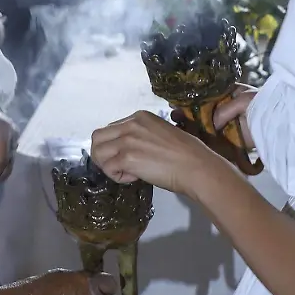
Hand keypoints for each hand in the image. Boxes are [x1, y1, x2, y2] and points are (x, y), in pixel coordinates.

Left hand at [91, 111, 226, 196]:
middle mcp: (130, 124)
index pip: (111, 129)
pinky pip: (108, 169)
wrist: (196, 167)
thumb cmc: (186, 153)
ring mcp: (127, 140)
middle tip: (116, 167)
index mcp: (139, 116)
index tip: (128, 157)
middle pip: (98, 138)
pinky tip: (133, 178)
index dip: (115, 145)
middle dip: (103, 154)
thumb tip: (130, 148)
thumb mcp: (161, 132)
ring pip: (98, 153)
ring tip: (126, 173)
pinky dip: (117, 177)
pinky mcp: (127, 158)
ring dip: (108, 166)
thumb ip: (142, 135)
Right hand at [169, 83, 256, 151]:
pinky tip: (188, 137)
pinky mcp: (230, 138)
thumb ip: (224, 110)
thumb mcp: (243, 100)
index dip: (193, 98)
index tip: (178, 101)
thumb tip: (210, 123)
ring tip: (176, 125)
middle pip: (203, 110)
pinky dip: (202, 138)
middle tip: (173, 115)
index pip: (207, 95)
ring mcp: (227, 123)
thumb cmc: (262, 106)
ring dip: (192, 125)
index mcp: (230, 93)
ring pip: (206, 124)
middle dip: (189, 113)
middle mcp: (226, 107)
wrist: (279, 126)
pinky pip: (212, 137)